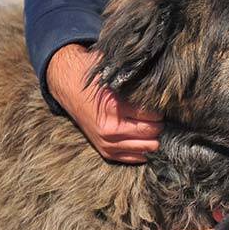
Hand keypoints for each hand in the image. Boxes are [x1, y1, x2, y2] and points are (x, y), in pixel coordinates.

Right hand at [47, 43, 163, 163]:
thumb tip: (161, 82)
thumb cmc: (93, 75)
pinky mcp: (106, 151)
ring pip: (148, 147)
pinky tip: (144, 137)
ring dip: (153, 136)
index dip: (159, 108)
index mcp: (113, 108)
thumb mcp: (113, 72)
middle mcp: (111, 129)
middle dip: (159, 123)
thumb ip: (135, 77)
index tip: (159, 103)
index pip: (152, 115)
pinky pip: (135, 158)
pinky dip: (144, 148)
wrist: (67, 85)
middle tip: (157, 114)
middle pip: (152, 132)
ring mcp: (108, 143)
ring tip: (151, 124)